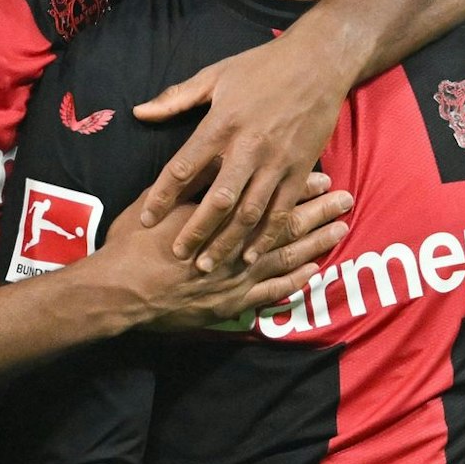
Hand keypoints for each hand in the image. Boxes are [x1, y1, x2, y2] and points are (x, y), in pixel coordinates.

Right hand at [109, 173, 350, 330]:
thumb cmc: (132, 243)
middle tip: (346, 200)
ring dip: (315, 243)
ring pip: (285, 258)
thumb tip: (212, 159)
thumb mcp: (157, 201)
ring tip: (341, 230)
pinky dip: (294, 283)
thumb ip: (188, 183)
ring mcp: (236, 278)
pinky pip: (271, 293)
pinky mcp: (230, 303)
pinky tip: (313, 272)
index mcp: (217, 217)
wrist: (118, 291)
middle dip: (318, 212)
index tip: (321, 175)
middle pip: (285, 226)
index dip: (297, 187)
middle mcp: (234, 247)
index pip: (267, 197)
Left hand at [132, 34, 355, 270]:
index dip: (162, 196)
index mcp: (221, 124)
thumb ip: (176, 98)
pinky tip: (252, 256)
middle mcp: (249, 147)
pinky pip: (282, 210)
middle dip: (195, 231)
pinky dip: (267, 236)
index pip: (183, 167)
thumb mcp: (215, 75)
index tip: (146, 219)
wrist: (319, 61)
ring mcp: (277, 161)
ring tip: (208, 266)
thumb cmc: (261, 66)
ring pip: (250, 213)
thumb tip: (139, 112)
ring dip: (228, 243)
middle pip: (216, 200)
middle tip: (176, 256)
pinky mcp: (301, 169)